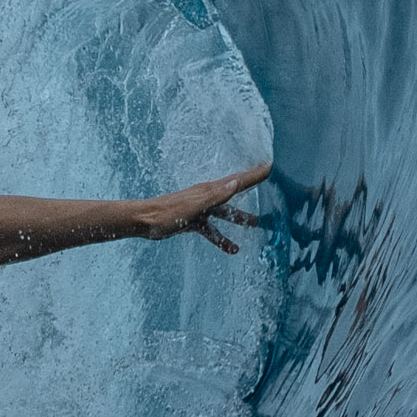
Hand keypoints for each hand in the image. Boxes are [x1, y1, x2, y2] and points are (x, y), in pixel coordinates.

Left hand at [132, 163, 275, 253]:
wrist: (144, 222)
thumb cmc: (166, 213)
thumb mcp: (194, 206)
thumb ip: (215, 196)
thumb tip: (236, 182)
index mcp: (210, 190)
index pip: (238, 181)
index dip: (255, 174)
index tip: (272, 166)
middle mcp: (207, 197)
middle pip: (234, 192)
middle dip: (251, 188)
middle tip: (269, 184)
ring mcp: (200, 209)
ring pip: (225, 213)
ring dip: (240, 219)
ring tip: (257, 224)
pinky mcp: (193, 222)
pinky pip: (212, 230)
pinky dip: (222, 239)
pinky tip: (232, 250)